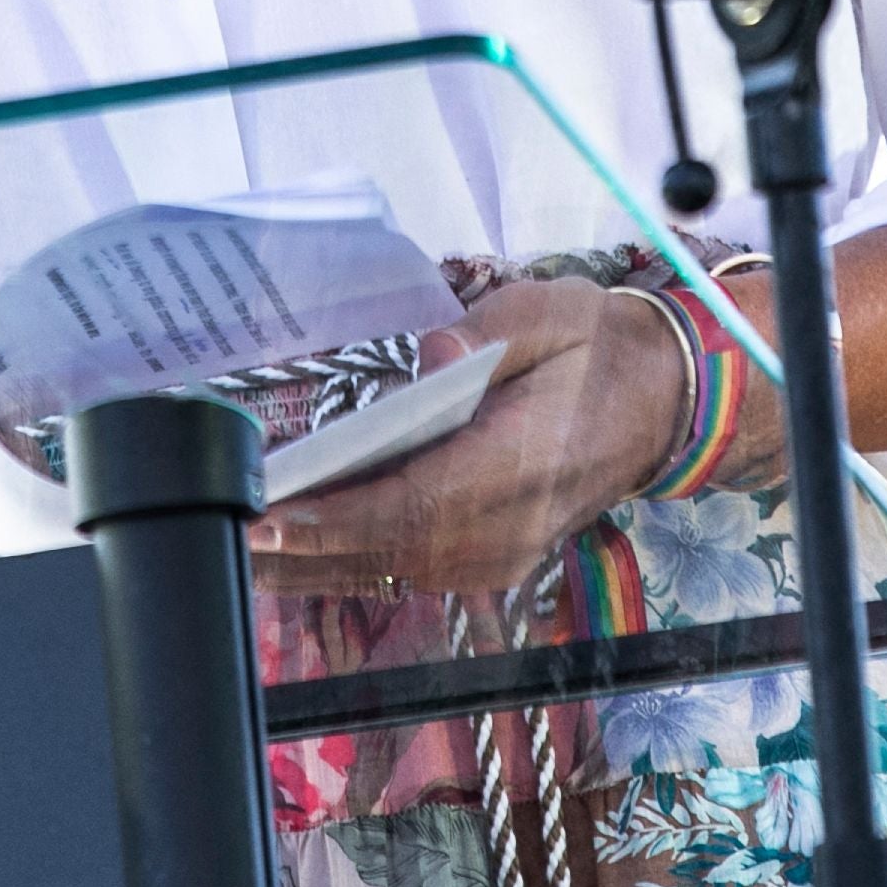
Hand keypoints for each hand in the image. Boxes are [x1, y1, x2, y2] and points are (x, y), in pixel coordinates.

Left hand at [240, 278, 685, 601]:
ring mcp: (500, 554)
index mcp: (524, 462)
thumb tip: (430, 355)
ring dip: (314, 564)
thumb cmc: (594, 350)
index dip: (340, 516)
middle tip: (227, 527)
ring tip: (238, 545)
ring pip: (392, 570)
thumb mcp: (548, 314)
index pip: (418, 501)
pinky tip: (292, 553)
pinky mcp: (489, 561)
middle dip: (304, 545)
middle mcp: (508, 526)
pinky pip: (408, 571)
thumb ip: (487, 333)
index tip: (274, 513)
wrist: (658, 403)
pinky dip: (347, 563)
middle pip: (390, 547)